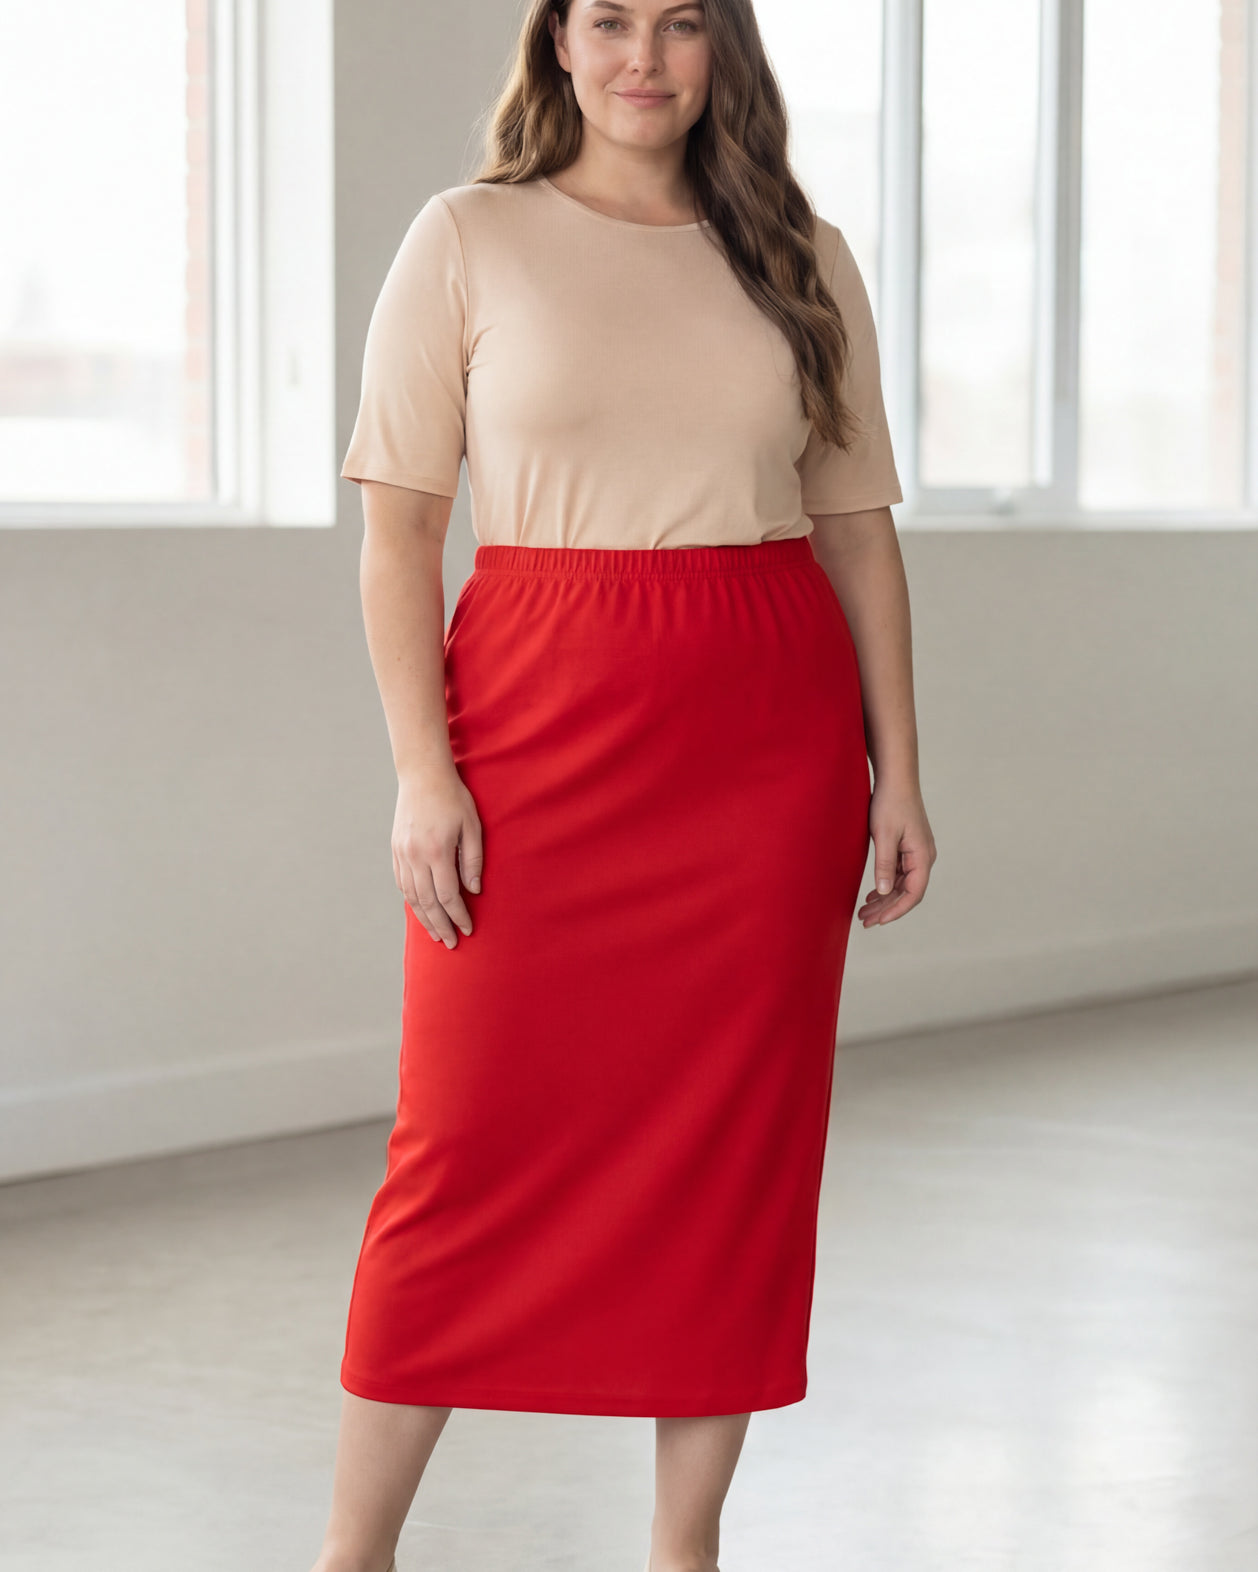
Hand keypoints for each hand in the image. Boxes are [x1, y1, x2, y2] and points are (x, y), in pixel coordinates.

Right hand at [392, 762, 483, 948]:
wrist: (422, 775)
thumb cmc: (453, 797)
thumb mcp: (472, 826)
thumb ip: (473, 860)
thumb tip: (473, 891)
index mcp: (437, 851)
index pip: (448, 896)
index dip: (458, 916)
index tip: (468, 929)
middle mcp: (415, 856)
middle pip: (427, 902)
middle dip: (440, 925)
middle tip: (451, 943)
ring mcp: (402, 854)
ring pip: (411, 896)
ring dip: (424, 918)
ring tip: (436, 934)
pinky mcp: (395, 849)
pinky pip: (402, 882)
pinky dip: (411, 900)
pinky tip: (420, 910)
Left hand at [857, 778, 935, 926]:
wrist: (896, 778)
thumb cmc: (890, 803)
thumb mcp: (884, 835)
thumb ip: (885, 864)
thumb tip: (884, 891)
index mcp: (923, 856)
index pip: (913, 894)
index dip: (896, 910)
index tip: (878, 921)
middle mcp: (924, 857)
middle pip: (907, 892)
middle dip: (886, 909)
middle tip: (864, 921)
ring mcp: (917, 852)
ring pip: (902, 884)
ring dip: (884, 899)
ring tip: (864, 911)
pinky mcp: (908, 847)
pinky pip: (899, 873)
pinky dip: (886, 885)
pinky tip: (873, 894)